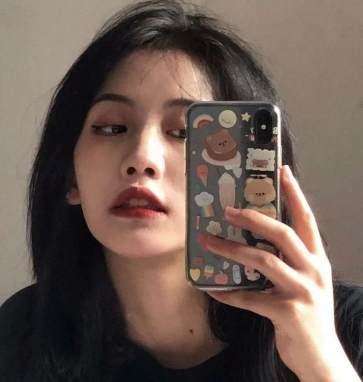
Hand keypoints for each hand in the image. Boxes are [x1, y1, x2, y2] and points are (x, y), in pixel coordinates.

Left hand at [198, 166, 359, 380]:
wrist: (321, 357)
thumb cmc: (307, 314)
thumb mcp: (303, 282)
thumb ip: (285, 262)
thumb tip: (248, 243)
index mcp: (316, 260)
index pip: (307, 220)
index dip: (296, 194)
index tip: (283, 172)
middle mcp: (313, 270)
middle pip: (282, 234)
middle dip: (254, 218)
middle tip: (227, 210)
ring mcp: (302, 291)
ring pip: (263, 260)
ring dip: (231, 250)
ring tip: (208, 242)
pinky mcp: (287, 312)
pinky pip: (249, 298)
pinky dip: (228, 293)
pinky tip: (212, 289)